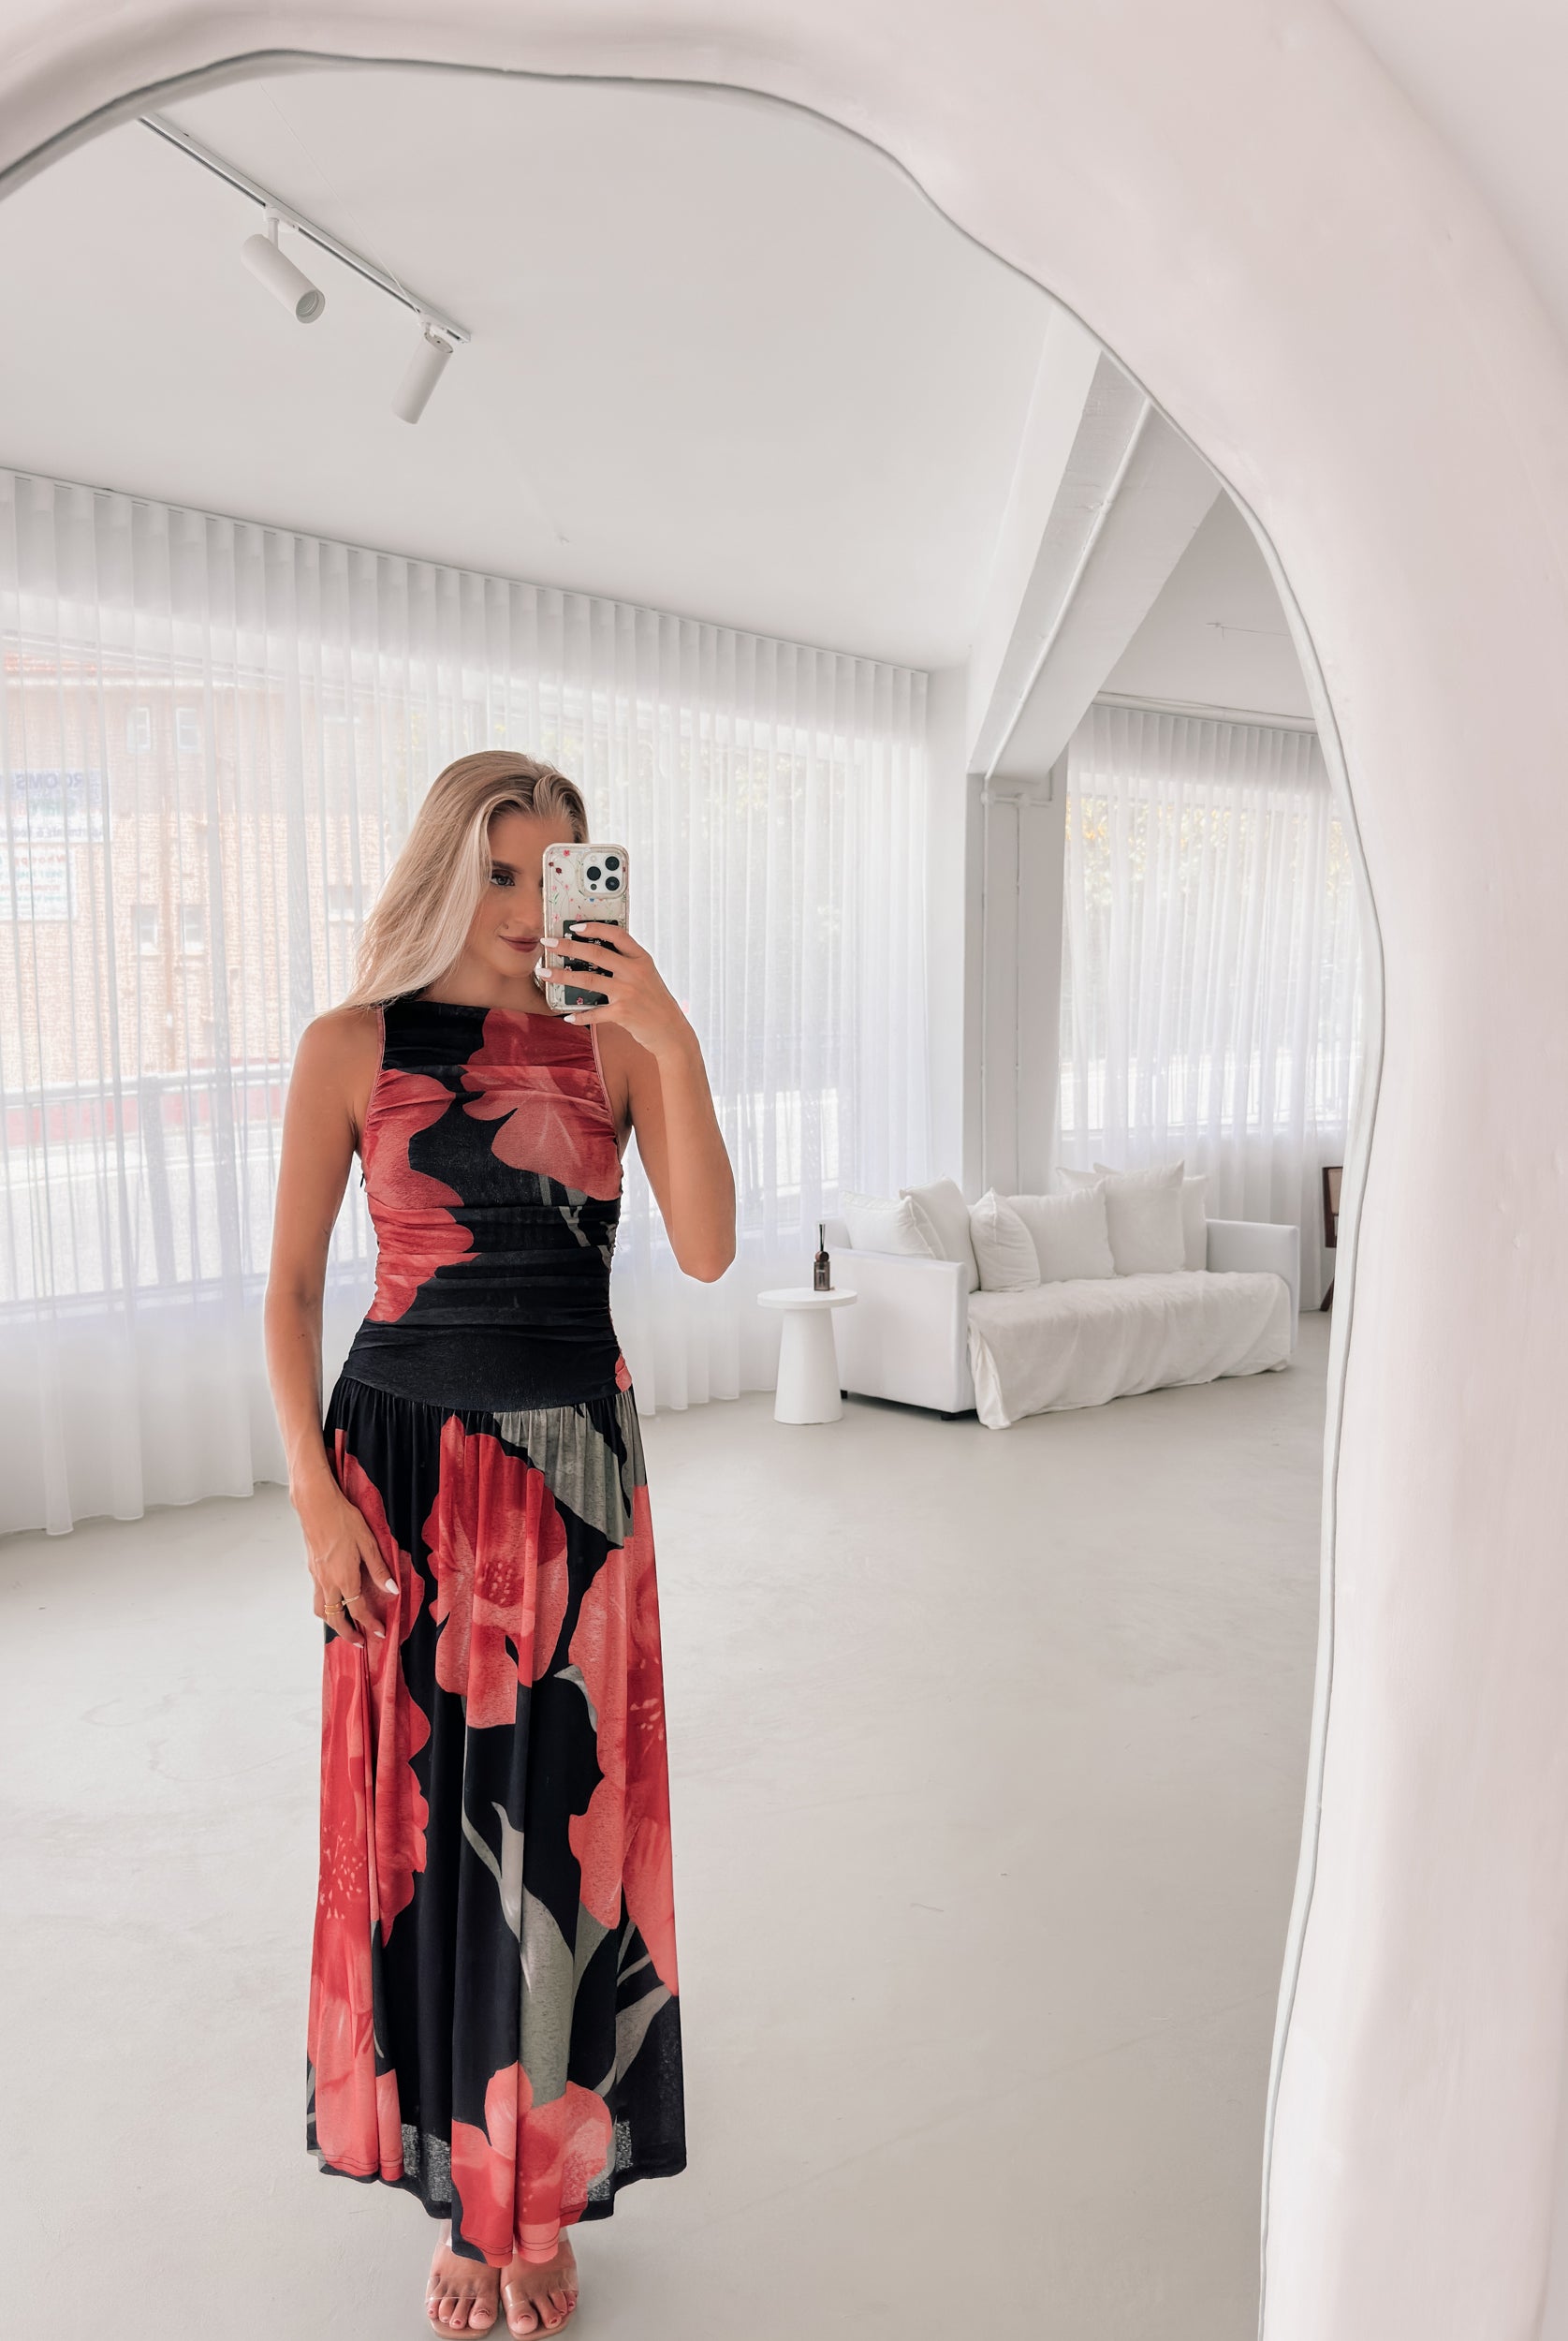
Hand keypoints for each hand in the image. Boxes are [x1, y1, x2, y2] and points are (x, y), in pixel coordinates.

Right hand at [295, 1481, 396, 1644]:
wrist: (317, 1506)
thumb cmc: (343, 1520)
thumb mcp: (369, 1543)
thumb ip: (379, 1569)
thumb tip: (391, 1589)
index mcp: (345, 1578)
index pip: (358, 1610)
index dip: (370, 1624)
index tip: (379, 1633)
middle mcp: (328, 1582)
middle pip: (335, 1618)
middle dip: (348, 1634)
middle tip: (359, 1642)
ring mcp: (317, 1577)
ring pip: (321, 1610)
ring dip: (333, 1623)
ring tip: (344, 1627)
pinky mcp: (312, 1569)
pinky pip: (317, 1597)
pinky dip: (325, 1607)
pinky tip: (335, 1601)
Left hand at [541, 923, 693, 1058]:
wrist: (671, 1031)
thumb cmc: (655, 1003)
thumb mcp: (647, 977)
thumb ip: (627, 964)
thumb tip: (595, 955)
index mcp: (642, 959)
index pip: (617, 935)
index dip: (595, 927)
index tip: (575, 926)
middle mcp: (635, 972)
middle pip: (596, 953)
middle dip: (568, 946)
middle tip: (548, 942)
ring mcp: (628, 992)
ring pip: (588, 979)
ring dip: (562, 976)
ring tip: (544, 973)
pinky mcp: (623, 1013)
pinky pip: (594, 1012)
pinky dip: (579, 1015)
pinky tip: (567, 1016)